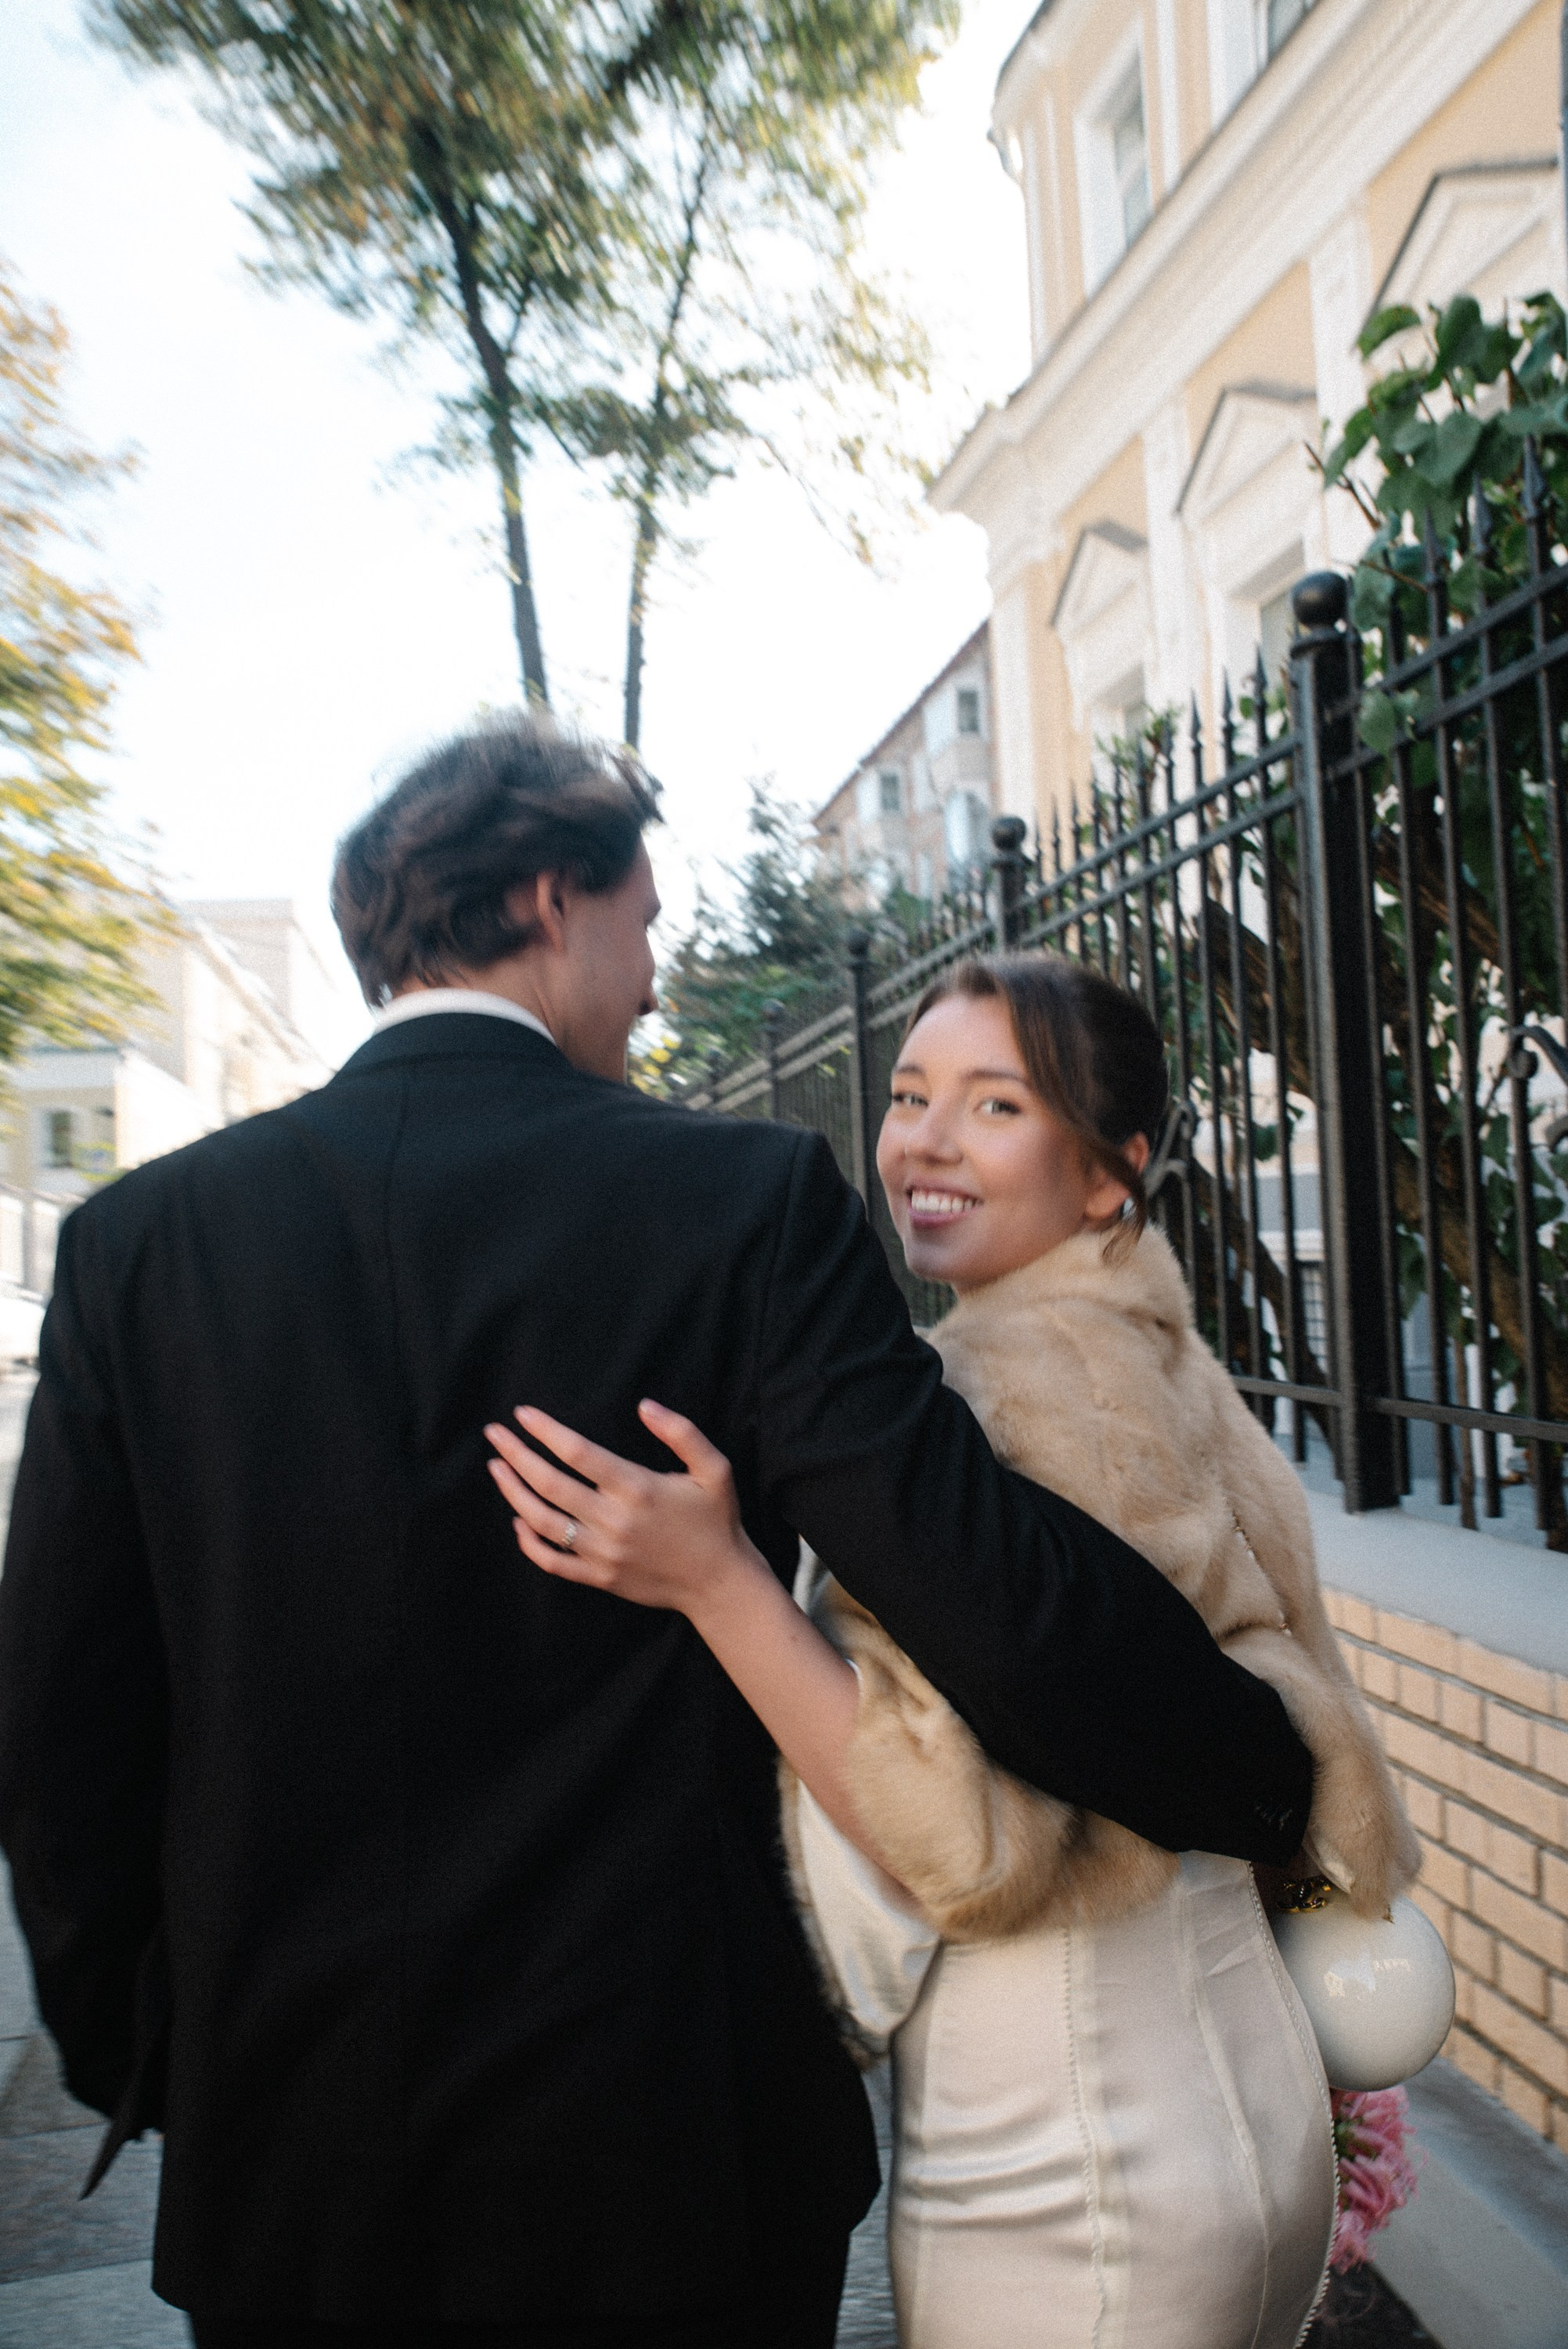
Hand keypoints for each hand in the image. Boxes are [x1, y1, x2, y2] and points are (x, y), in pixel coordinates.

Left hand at [484, 1401, 771, 1622]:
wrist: (719, 1583)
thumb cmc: (715, 1520)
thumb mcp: (715, 1469)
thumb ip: (681, 1432)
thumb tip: (644, 1405)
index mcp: (638, 1488)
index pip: (578, 1453)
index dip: (546, 1431)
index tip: (522, 1413)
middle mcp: (614, 1520)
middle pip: (550, 1484)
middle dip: (516, 1455)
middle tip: (493, 1432)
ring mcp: (603, 1552)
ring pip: (543, 1521)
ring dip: (513, 1493)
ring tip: (497, 1468)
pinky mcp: (599, 1577)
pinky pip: (553, 1562)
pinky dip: (529, 1543)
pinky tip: (518, 1521)